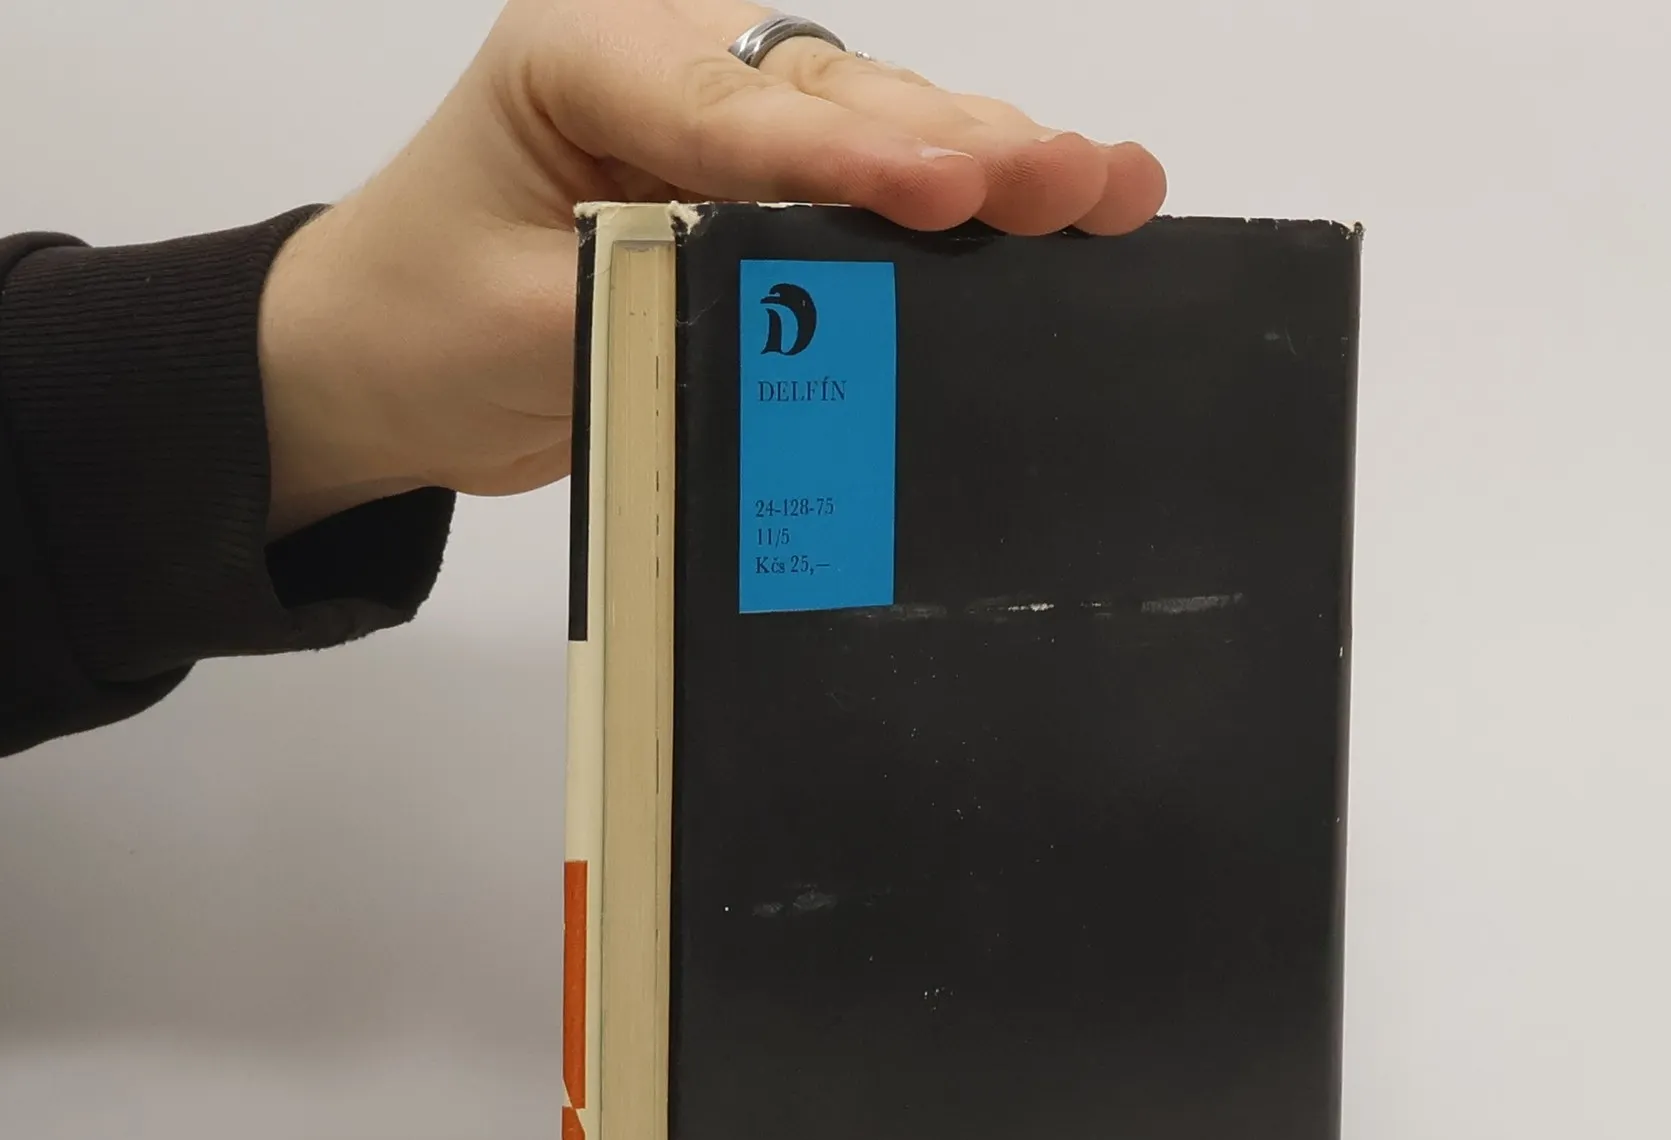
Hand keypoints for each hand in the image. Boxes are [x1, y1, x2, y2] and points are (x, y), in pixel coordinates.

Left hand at [258, 0, 1167, 535]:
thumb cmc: (419, 325)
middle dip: (960, 142)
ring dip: (990, 162)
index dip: (845, 157)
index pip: (730, 112)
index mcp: (583, 58)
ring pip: (872, 128)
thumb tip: (794, 312)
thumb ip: (655, 301)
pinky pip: (864, 187)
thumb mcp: (524, 321)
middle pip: (833, 97)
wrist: (378, 364)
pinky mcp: (751, 195)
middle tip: (1075, 181)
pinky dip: (957, 203)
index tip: (946, 192)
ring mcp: (717, 128)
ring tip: (1106, 185)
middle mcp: (665, 68)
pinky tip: (1056, 204)